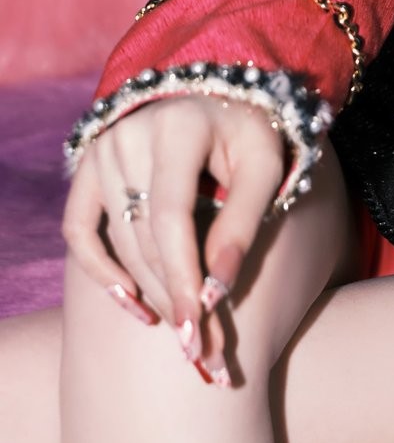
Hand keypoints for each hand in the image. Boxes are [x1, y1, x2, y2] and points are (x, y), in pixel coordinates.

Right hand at [61, 92, 286, 383]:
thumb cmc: (248, 133)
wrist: (217, 97)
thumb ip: (244, 222)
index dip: (183, 277)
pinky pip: (79, 231)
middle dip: (171, 294)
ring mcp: (103, 148)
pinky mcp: (86, 166)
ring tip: (179, 327)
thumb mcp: (265, 165)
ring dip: (146, 291)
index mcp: (180, 126)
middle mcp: (131, 133)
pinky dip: (101, 271)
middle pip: (144, 236)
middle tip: (197, 346)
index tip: (197, 329)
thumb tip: (215, 293)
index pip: (172, 217)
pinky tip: (132, 302)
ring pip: (118, 241)